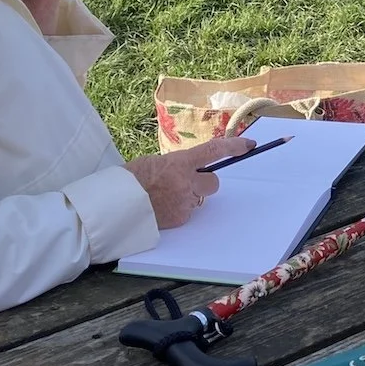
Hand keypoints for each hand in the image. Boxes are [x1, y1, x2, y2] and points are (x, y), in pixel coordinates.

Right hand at [125, 135, 255, 228]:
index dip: (234, 148)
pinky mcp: (180, 219)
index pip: (213, 152)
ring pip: (198, 199)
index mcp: (179, 163)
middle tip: (184, 182)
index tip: (249, 145)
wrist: (116, 205)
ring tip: (164, 196)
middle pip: (213, 183)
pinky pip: (187, 212)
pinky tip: (161, 207)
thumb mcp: (154, 162)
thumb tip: (189, 168)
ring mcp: (184, 203)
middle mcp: (186, 183)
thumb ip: (176, 164)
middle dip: (203, 182)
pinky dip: (178, 209)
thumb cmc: (131, 179)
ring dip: (188, 196)